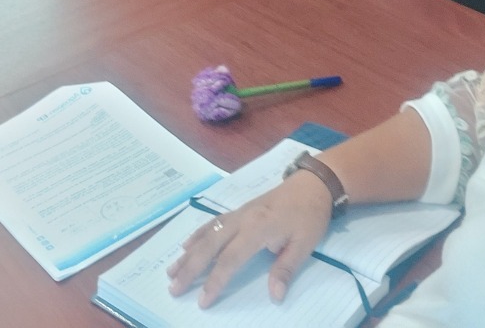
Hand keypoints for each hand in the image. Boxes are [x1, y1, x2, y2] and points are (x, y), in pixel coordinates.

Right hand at [167, 171, 332, 307]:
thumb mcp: (305, 244)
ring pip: (206, 234)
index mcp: (257, 229)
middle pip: (209, 246)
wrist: (312, 184)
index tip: (203, 300)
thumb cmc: (310, 215)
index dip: (215, 281)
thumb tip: (274, 295)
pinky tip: (186, 245)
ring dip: (187, 253)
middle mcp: (242, 220)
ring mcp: (238, 213)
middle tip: (174, 288)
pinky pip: (212, 223)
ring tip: (171, 271)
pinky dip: (197, 235)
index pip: (230, 259)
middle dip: (190, 268)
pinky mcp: (240, 210)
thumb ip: (286, 269)